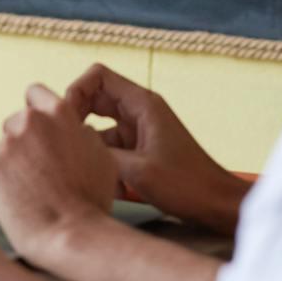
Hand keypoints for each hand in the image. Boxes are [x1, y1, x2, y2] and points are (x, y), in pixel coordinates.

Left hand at [0, 84, 118, 268]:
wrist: (71, 234)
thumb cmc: (90, 201)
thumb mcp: (101, 155)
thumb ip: (80, 134)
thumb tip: (71, 130)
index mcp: (58, 114)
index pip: (36, 93)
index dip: (37, 110)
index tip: (36, 124)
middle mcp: (28, 123)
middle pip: (17, 123)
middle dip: (25, 141)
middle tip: (38, 168)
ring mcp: (6, 145)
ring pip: (4, 147)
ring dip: (13, 162)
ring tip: (31, 189)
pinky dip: (0, 180)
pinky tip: (18, 196)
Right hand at [65, 64, 248, 232]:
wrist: (215, 204)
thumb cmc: (185, 185)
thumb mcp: (136, 170)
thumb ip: (99, 151)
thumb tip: (69, 143)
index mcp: (143, 104)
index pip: (98, 76)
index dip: (76, 91)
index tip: (66, 119)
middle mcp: (139, 111)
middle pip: (93, 99)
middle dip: (76, 120)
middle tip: (66, 144)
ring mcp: (139, 129)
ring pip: (99, 126)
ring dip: (91, 148)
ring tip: (92, 173)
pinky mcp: (139, 148)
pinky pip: (110, 146)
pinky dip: (104, 163)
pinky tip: (113, 188)